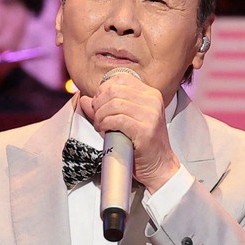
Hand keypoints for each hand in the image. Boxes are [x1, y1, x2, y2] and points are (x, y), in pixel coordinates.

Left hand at [78, 72, 179, 191]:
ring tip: (99, 125)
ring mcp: (151, 115)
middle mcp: (153, 101)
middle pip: (114, 90)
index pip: (121, 78)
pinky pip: (117, 119)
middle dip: (98, 103)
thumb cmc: (143, 144)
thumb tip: (84, 99)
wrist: (160, 166)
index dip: (103, 89)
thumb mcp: (126, 121)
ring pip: (114, 104)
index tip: (99, 103)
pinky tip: (104, 130)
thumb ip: (105, 108)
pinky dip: (104, 124)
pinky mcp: (145, 130)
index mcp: (151, 94)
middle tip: (96, 116)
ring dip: (100, 115)